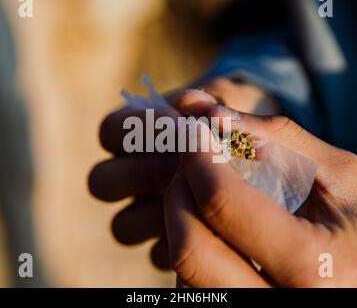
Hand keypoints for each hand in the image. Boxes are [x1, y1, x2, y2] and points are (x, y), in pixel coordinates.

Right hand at [88, 78, 269, 268]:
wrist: (256, 152)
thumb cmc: (231, 124)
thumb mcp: (229, 106)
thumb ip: (214, 103)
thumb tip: (195, 105)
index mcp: (134, 136)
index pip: (109, 131)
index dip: (138, 128)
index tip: (181, 125)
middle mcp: (130, 177)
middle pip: (101, 182)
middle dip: (143, 172)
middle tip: (184, 166)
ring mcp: (145, 214)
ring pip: (122, 225)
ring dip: (157, 212)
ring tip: (199, 196)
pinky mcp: (167, 244)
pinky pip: (157, 253)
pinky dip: (182, 239)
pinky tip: (212, 223)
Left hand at [164, 91, 356, 286]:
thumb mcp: (341, 174)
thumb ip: (277, 137)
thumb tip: (209, 110)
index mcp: (314, 267)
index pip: (223, 205)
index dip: (198, 158)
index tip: (195, 131)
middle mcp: (280, 304)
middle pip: (190, 248)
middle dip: (178, 192)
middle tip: (193, 162)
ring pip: (185, 271)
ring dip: (182, 218)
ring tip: (206, 190)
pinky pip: (194, 286)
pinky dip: (194, 245)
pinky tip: (215, 223)